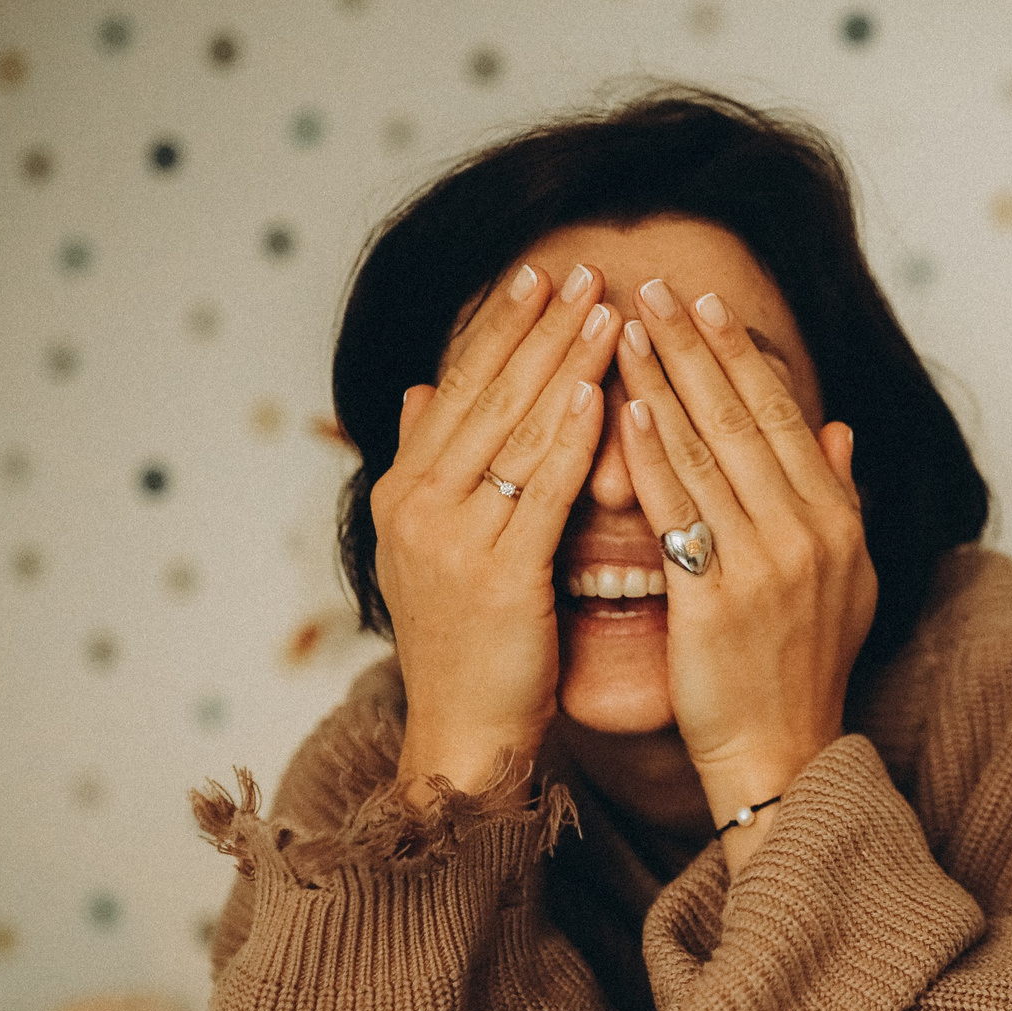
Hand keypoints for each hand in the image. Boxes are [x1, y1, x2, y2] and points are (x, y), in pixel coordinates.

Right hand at [373, 261, 617, 797]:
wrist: (464, 741)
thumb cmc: (473, 651)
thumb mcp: (438, 548)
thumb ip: (433, 466)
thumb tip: (422, 390)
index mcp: (404, 492)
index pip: (460, 390)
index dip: (500, 330)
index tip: (540, 277)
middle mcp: (417, 506)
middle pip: (487, 396)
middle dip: (538, 329)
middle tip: (582, 269)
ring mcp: (450, 540)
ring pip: (516, 432)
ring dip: (564, 364)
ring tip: (607, 309)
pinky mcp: (495, 578)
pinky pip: (540, 493)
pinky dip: (570, 438)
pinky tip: (601, 393)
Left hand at [613, 279, 875, 813]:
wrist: (782, 754)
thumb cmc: (801, 671)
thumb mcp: (846, 581)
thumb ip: (840, 499)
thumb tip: (839, 431)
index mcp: (839, 523)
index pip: (785, 419)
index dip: (743, 356)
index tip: (707, 305)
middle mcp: (810, 535)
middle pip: (744, 419)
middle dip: (696, 347)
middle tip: (653, 289)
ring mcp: (767, 566)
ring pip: (707, 451)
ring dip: (664, 380)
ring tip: (625, 327)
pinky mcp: (718, 600)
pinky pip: (677, 511)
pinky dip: (651, 454)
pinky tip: (625, 407)